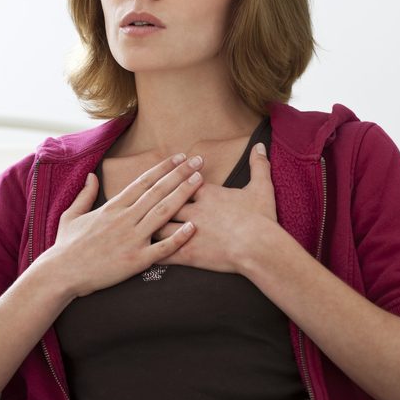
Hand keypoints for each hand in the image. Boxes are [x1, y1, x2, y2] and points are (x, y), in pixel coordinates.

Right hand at [48, 154, 203, 296]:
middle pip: (158, 192)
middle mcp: (124, 219)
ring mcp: (131, 239)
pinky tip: (193, 227)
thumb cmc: (66, 246)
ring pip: (163, 213)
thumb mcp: (71, 215)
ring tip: (199, 182)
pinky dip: (178, 237)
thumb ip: (85, 194)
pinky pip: (162, 248)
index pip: (143, 181)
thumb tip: (90, 176)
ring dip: (183, 195)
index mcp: (112, 207)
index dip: (163, 168)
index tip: (179, 157)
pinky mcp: (135, 261)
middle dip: (179, 175)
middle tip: (199, 161)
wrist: (61, 274)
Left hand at [153, 143, 277, 273]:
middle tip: (140, 201)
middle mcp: (193, 210)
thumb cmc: (261, 218)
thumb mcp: (262, 188)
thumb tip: (259, 145)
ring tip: (137, 226)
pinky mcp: (188, 253)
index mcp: (207, 193)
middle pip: (164, 202)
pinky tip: (142, 253)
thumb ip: (258, 165)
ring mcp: (188, 231)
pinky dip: (152, 252)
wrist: (260, 247)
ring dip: (148, 225)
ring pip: (158, 226)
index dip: (172, 180)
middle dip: (153, 201)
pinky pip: (163, 252)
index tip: (164, 179)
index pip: (181, 182)